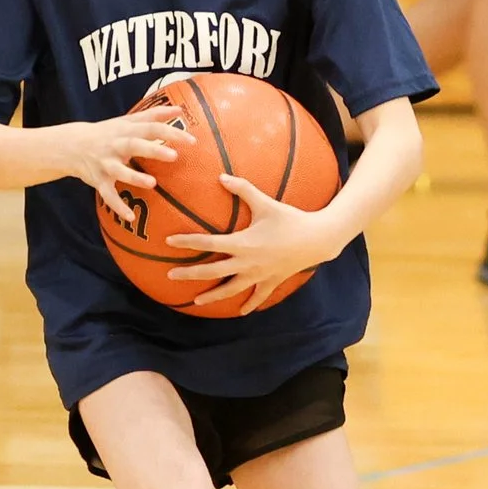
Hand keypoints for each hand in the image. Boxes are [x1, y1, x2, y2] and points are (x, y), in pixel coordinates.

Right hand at [58, 113, 190, 204]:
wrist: (72, 145)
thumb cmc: (107, 133)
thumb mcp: (127, 121)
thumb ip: (153, 116)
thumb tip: (179, 110)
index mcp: (126, 131)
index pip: (151, 128)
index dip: (171, 133)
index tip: (192, 140)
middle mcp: (116, 146)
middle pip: (134, 145)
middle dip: (153, 150)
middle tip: (174, 156)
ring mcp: (106, 164)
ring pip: (120, 171)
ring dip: (134, 177)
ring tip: (152, 183)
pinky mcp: (99, 181)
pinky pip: (108, 195)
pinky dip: (117, 206)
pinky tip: (130, 217)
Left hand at [163, 176, 343, 311]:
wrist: (318, 238)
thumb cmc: (290, 219)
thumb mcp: (266, 203)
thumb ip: (242, 189)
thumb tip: (221, 176)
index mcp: (242, 243)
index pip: (208, 242)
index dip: (187, 241)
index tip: (169, 241)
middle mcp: (247, 263)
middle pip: (212, 271)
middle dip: (190, 274)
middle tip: (170, 276)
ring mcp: (259, 275)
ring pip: (231, 289)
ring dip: (213, 296)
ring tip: (196, 302)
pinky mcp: (271, 281)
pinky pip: (258, 296)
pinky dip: (250, 304)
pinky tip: (241, 312)